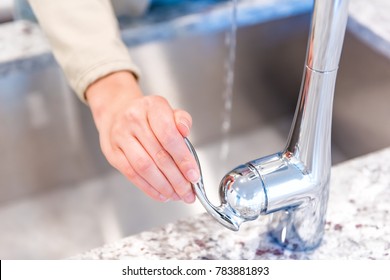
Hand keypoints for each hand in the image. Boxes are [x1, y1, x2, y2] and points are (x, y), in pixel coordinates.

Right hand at [85, 71, 199, 202]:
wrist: (117, 113)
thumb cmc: (148, 116)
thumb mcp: (168, 111)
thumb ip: (182, 120)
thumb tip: (185, 131)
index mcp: (152, 107)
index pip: (169, 136)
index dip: (183, 159)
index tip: (194, 175)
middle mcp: (134, 119)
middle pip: (159, 155)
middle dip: (177, 178)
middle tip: (188, 192)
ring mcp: (120, 136)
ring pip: (144, 167)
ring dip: (163, 185)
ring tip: (177, 195)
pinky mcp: (113, 152)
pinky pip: (132, 174)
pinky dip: (148, 187)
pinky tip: (161, 194)